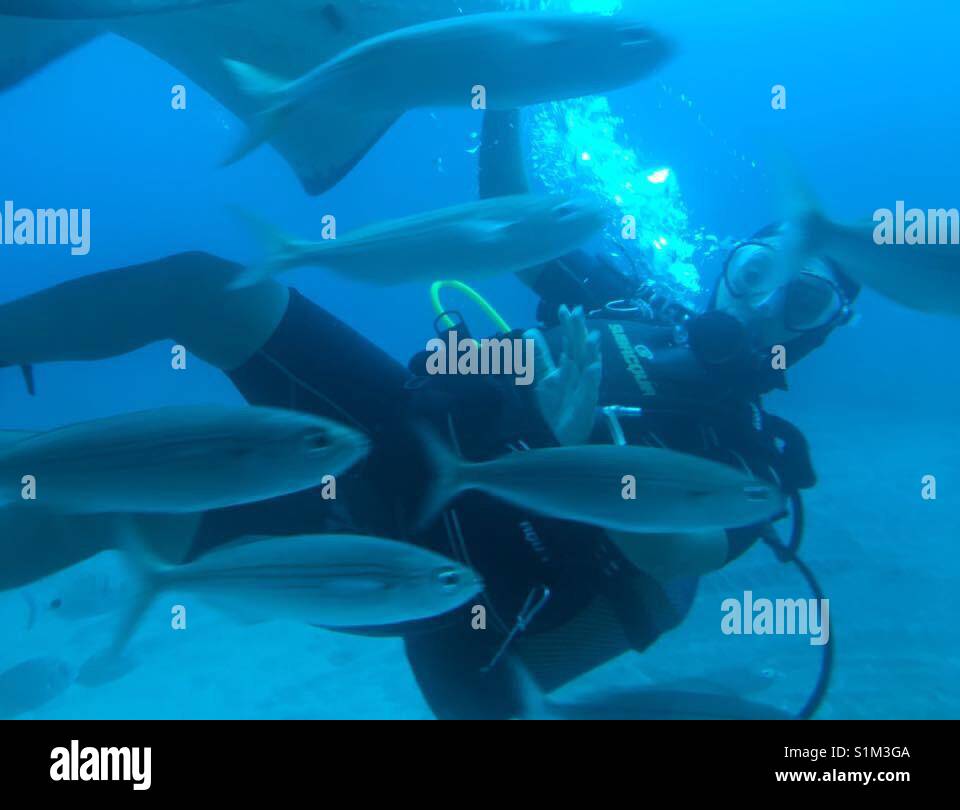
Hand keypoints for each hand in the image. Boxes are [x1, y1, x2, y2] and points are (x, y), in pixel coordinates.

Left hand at [525, 305, 601, 445]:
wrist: (565, 432)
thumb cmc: (559, 403)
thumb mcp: (545, 377)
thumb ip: (540, 357)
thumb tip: (530, 332)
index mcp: (572, 364)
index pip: (571, 341)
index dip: (568, 325)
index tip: (563, 308)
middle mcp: (581, 372)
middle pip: (581, 347)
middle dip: (580, 330)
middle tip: (578, 311)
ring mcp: (586, 386)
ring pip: (590, 365)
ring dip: (592, 351)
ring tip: (592, 336)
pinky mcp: (588, 402)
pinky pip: (591, 389)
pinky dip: (592, 378)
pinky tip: (592, 367)